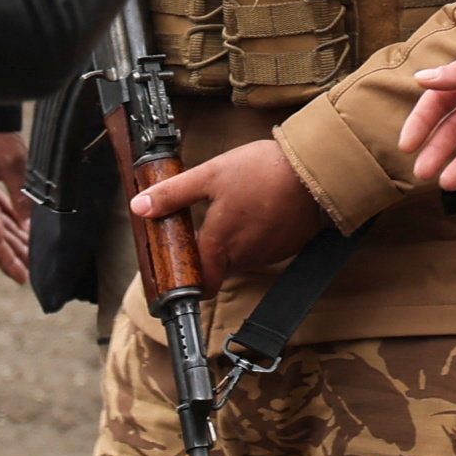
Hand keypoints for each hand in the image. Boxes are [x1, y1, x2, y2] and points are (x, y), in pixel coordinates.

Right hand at [0, 127, 30, 279]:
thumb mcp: (10, 162)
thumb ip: (21, 194)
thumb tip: (30, 224)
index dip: (7, 260)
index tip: (22, 279)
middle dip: (13, 252)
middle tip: (33, 270)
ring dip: (12, 236)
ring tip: (30, 252)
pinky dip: (9, 217)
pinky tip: (21, 225)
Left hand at [123, 135, 321, 281]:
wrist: (315, 169)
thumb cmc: (263, 172)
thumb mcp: (210, 175)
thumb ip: (173, 194)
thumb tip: (140, 207)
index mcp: (221, 246)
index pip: (200, 286)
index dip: (188, 280)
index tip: (180, 263)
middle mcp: (245, 258)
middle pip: (219, 268)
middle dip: (209, 251)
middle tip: (203, 223)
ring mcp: (269, 254)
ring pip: (241, 257)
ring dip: (233, 242)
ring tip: (233, 210)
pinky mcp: (287, 246)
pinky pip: (263, 248)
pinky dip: (255, 235)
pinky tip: (256, 210)